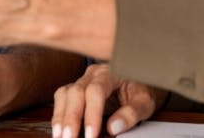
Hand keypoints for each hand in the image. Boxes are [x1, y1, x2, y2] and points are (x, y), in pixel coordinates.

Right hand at [51, 63, 165, 137]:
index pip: (96, 90)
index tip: (91, 135)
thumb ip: (132, 113)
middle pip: (76, 92)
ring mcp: (82, 81)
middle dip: (71, 117)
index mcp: (110, 73)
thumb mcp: (144, 102)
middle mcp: (93, 74)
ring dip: (61, 117)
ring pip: (65, 94)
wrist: (138, 82)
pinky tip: (59, 130)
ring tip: (59, 136)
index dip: (91, 114)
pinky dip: (59, 116)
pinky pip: (62, 99)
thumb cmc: (140, 91)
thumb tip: (113, 127)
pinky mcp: (75, 90)